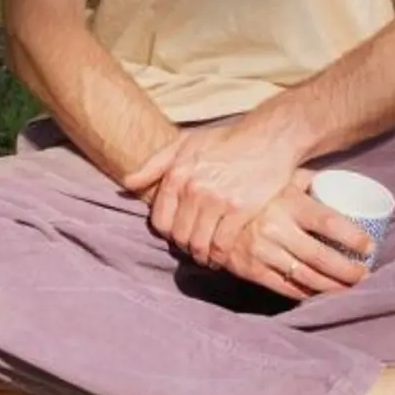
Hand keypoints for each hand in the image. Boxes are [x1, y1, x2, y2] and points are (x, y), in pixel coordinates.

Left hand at [122, 119, 304, 268]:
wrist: (269, 137)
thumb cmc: (226, 141)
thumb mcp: (185, 143)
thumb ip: (153, 165)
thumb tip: (126, 184)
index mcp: (176, 173)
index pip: (160, 220)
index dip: (168, 233)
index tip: (178, 235)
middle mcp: (193, 188)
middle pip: (179, 236)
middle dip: (185, 246)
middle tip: (195, 248)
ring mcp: (217, 200)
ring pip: (198, 244)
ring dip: (202, 255)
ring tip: (207, 256)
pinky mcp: (240, 210)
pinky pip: (222, 245)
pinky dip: (220, 256)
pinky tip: (223, 256)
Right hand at [219, 186, 375, 301]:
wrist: (208, 199)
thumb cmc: (255, 187)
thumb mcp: (281, 177)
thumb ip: (307, 182)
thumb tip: (338, 185)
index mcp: (289, 203)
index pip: (330, 223)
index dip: (353, 238)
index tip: (370, 247)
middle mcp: (276, 228)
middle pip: (322, 257)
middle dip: (349, 271)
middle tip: (365, 275)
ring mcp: (262, 250)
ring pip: (306, 276)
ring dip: (332, 287)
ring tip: (349, 288)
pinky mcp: (249, 267)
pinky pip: (283, 287)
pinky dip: (305, 294)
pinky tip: (319, 294)